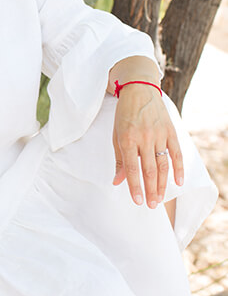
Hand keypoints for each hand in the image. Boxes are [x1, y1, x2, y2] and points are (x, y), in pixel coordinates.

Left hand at [112, 84, 183, 207]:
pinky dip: (178, 168)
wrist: (139, 89)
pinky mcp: (170, 131)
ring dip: (162, 184)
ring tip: (160, 199)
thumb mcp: (116, 134)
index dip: (134, 186)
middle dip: (150, 190)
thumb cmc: (125, 113)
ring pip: (163, 164)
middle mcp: (144, 137)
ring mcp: (159, 134)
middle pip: (149, 170)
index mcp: (127, 138)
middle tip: (150, 205)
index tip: (137, 200)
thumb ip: (119, 159)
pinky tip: (178, 181)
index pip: (132, 168)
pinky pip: (176, 152)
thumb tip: (117, 181)